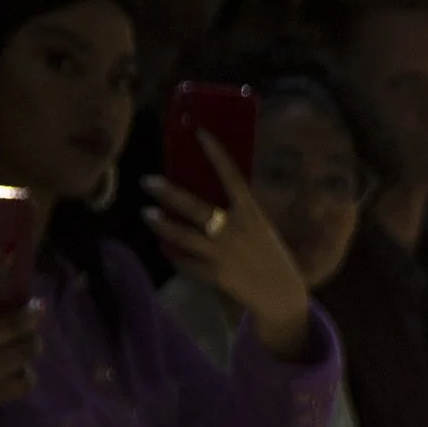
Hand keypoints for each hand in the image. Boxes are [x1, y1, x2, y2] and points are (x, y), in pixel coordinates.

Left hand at [146, 134, 311, 358]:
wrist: (281, 293)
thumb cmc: (268, 254)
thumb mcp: (259, 227)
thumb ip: (236, 212)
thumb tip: (204, 193)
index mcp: (252, 213)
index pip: (232, 176)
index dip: (217, 153)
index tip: (200, 133)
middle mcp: (236, 230)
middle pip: (194, 207)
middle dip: (167, 193)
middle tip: (147, 182)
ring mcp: (224, 254)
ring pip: (183, 236)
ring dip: (161, 224)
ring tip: (147, 214)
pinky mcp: (216, 275)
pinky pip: (186, 262)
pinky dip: (173, 253)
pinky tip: (163, 246)